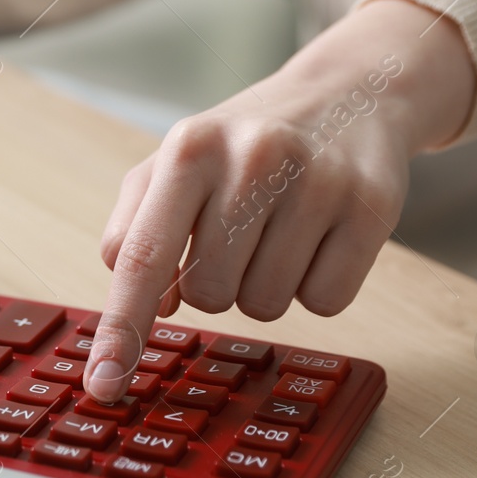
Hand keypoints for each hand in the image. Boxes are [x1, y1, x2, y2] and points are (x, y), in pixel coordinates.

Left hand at [83, 0, 476, 402]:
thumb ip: (137, 229)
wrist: (350, 91)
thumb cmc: (245, 143)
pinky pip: (326, 303)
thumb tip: (150, 304)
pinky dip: (317, 286)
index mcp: (189, 148)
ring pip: (266, 307)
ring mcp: (316, 181)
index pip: (142, 256)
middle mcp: (251, 157)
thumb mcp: (176, 163)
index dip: (121, 328)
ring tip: (281, 227)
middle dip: (215, 283)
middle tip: (238, 232)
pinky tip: (322, 237)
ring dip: (266, 285)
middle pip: (208, 295)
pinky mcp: (372, 207)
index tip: (104, 386)